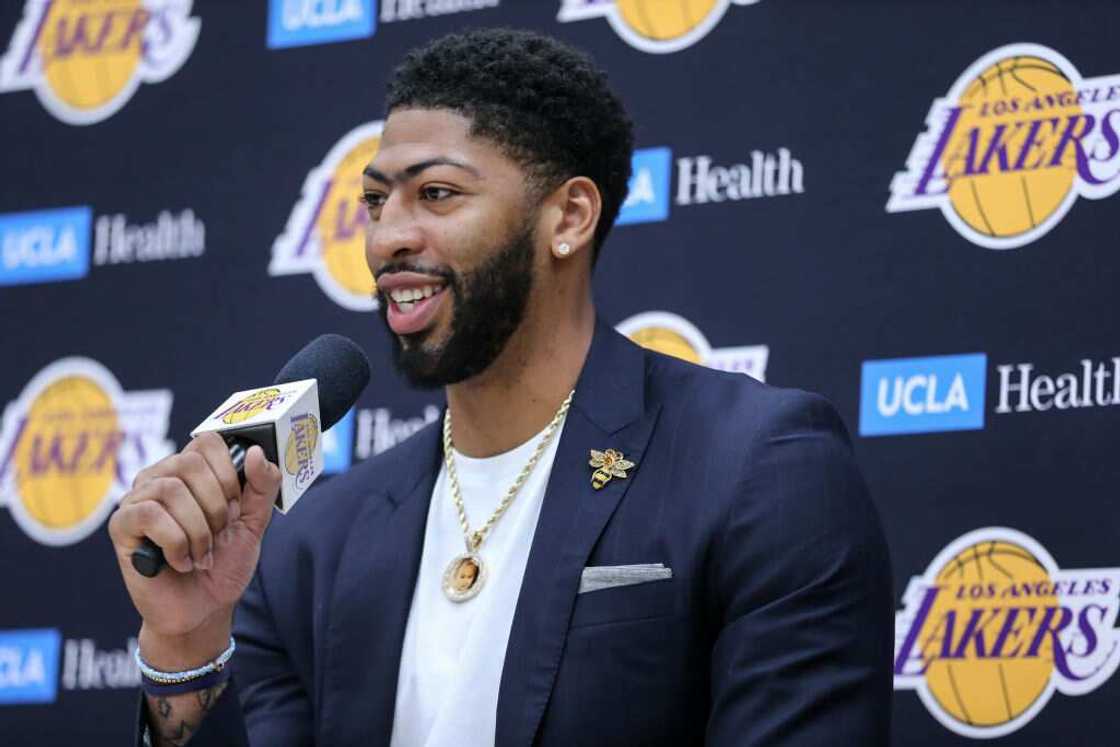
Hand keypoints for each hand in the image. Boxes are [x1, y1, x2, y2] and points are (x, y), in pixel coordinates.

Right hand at [108, 433, 280, 660]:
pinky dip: (175, 542)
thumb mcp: (254, 522)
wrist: (202, 609)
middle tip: (219, 534)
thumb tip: (253, 451)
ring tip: (202, 553)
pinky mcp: (121, 526)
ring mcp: (137, 500)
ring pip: (170, 490)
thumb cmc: (224, 563)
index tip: (235, 508)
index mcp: (190, 471)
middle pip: (189, 463)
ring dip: (198, 529)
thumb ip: (262, 486)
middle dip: (216, 505)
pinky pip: (148, 515)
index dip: (228, 473)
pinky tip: (180, 561)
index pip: (207, 442)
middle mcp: (160, 478)